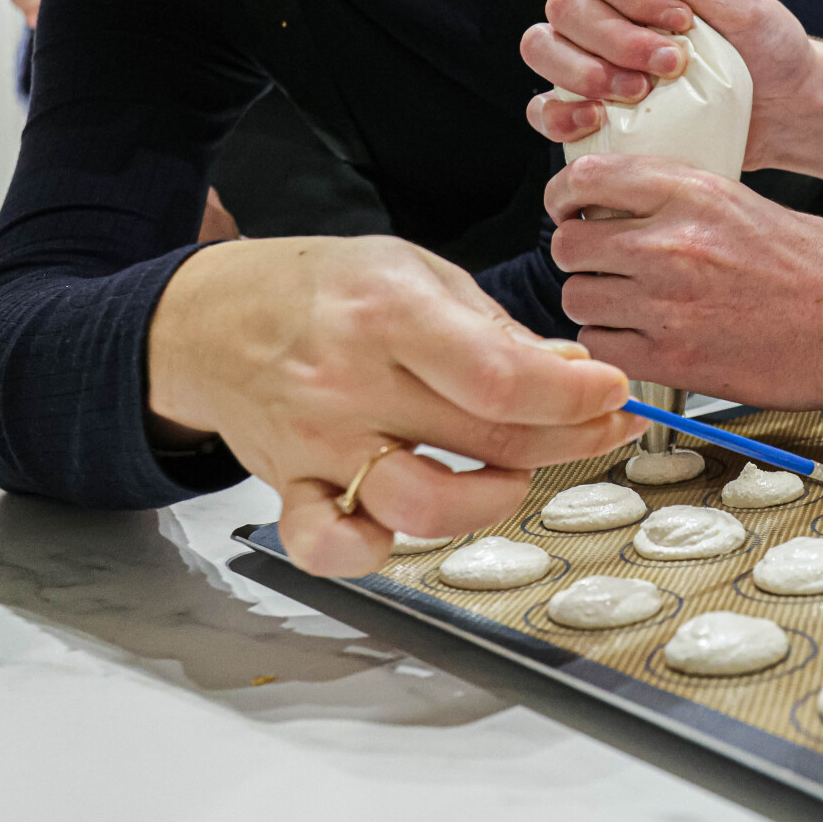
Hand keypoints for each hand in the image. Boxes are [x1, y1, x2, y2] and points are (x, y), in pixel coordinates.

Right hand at [147, 235, 636, 577]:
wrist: (207, 318)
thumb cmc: (319, 288)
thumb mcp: (415, 270)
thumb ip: (494, 329)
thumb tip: (572, 373)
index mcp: (390, 314)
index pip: (503, 378)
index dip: (575, 397)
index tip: (614, 392)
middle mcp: (352, 384)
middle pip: (490, 442)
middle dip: (571, 439)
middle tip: (601, 424)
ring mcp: (319, 446)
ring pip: (427, 508)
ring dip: (494, 499)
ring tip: (508, 467)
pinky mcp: (292, 490)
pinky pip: (333, 547)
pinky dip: (375, 551)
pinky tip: (408, 525)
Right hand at [522, 0, 821, 166]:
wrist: (787, 110)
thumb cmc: (768, 48)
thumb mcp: (740, 6)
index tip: (682, 20)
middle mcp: (604, 10)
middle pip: (565, 8)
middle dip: (615, 39)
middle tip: (671, 64)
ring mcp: (591, 59)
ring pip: (543, 49)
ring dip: (583, 72)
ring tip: (639, 92)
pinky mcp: (593, 107)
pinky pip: (544, 109)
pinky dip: (559, 114)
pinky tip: (596, 120)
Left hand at [545, 154, 822, 406]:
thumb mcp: (747, 204)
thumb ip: (683, 202)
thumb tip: (628, 210)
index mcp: (692, 193)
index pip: (586, 180)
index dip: (565, 198)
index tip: (569, 210)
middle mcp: (672, 243)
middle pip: (569, 246)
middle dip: (580, 258)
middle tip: (602, 267)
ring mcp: (668, 304)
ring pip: (579, 300)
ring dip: (596, 306)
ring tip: (629, 309)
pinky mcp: (675, 360)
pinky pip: (603, 350)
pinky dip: (614, 349)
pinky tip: (642, 343)